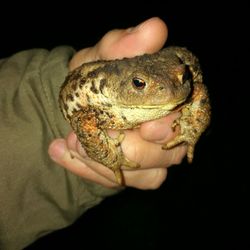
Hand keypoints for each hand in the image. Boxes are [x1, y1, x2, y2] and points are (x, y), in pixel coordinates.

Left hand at [48, 17, 186, 188]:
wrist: (79, 104)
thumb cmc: (97, 77)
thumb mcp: (102, 57)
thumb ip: (124, 45)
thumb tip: (156, 27)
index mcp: (170, 96)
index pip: (191, 114)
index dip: (173, 125)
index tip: (147, 128)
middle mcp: (170, 127)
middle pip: (171, 153)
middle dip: (136, 150)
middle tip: (101, 134)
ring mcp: (155, 153)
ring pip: (150, 174)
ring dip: (107, 161)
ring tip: (74, 140)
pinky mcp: (138, 172)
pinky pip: (124, 181)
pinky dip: (92, 170)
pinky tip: (65, 151)